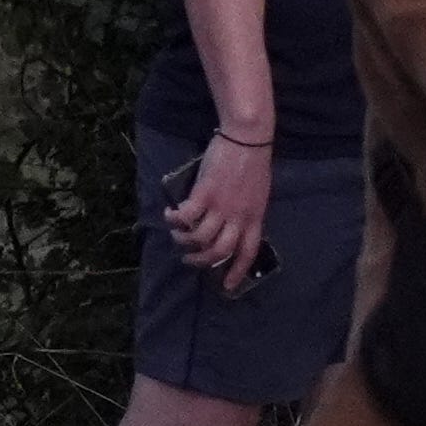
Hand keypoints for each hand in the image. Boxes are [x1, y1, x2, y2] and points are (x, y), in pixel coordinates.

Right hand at [166, 134, 274, 292]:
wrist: (248, 139)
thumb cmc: (252, 162)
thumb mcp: (257, 193)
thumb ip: (246, 210)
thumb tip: (229, 223)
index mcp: (255, 217)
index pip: (248, 252)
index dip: (237, 271)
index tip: (228, 286)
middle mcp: (239, 217)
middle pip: (220, 251)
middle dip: (202, 260)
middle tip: (189, 258)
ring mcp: (222, 206)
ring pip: (201, 237)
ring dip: (184, 239)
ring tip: (176, 234)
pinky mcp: (205, 194)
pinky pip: (186, 216)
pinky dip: (175, 219)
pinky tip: (169, 215)